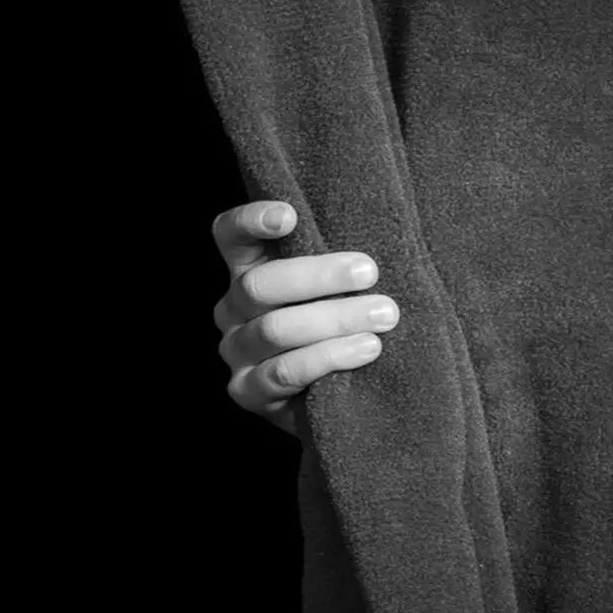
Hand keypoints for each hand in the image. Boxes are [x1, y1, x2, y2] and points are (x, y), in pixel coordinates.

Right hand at [212, 201, 399, 435]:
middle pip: (258, 284)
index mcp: (248, 270)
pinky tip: (365, 349)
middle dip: (317, 276)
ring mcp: (236, 351)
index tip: (290, 216)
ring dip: (334, 320)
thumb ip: (339, 261)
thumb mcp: (340, 287)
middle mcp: (232, 308)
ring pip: (273, 328)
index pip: (230, 235)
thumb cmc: (349, 325)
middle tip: (369, 272)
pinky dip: (327, 358)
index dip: (250, 221)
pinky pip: (282, 372)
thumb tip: (376, 232)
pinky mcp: (248, 391)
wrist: (345, 396)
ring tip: (383, 316)